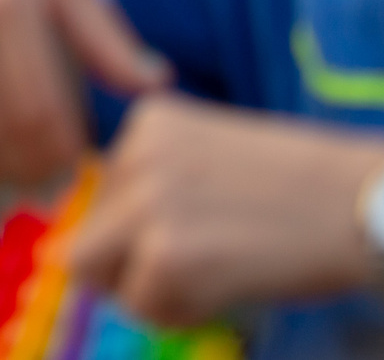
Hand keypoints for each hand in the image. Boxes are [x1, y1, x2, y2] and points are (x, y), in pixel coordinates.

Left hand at [71, 93, 383, 326]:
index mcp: (145, 121)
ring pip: (96, 273)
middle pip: (83, 234)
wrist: (369, 206)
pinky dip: (181, 314)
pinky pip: (142, 307)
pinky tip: (229, 290)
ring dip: (143, 290)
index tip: (192, 232)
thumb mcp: (211, 160)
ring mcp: (147, 204)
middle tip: (188, 268)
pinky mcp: (167, 256)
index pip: (99, 192)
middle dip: (123, 264)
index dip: (136, 229)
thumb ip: (154, 185)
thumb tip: (82, 248)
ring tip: (209, 278)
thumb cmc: (306, 192)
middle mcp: (134, 154)